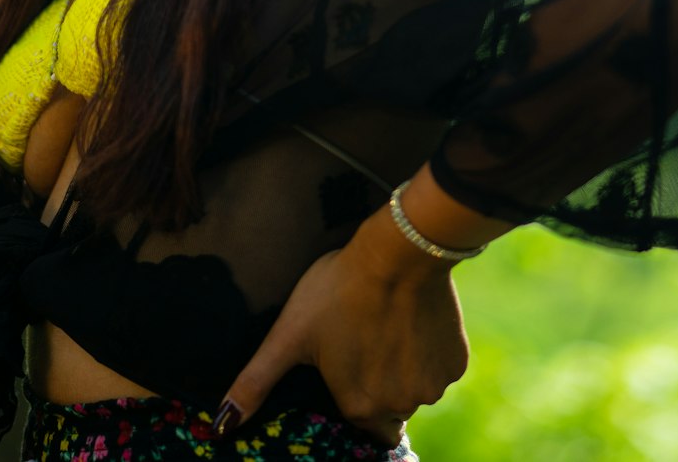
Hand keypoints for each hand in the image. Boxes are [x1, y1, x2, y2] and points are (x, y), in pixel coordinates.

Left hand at [215, 211, 469, 447]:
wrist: (400, 249)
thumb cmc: (338, 288)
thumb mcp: (290, 333)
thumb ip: (255, 383)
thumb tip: (219, 427)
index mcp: (360, 406)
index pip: (359, 425)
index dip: (352, 398)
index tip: (348, 370)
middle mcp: (401, 405)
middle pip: (389, 408)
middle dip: (378, 382)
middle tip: (365, 340)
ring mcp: (434, 385)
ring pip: (416, 388)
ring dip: (404, 368)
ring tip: (386, 325)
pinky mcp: (457, 361)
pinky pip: (442, 367)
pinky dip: (430, 351)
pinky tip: (413, 320)